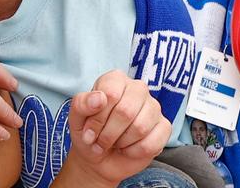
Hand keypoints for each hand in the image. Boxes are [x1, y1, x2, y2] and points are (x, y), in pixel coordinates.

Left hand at [65, 70, 170, 184]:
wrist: (100, 158)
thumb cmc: (89, 133)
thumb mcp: (75, 119)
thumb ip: (81, 104)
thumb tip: (100, 98)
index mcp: (116, 79)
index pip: (110, 94)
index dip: (98, 118)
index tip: (88, 130)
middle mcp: (138, 88)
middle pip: (126, 111)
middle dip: (108, 133)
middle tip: (100, 141)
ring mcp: (154, 107)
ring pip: (140, 128)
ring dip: (121, 143)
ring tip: (114, 143)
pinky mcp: (164, 127)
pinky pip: (152, 143)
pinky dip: (134, 152)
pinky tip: (128, 149)